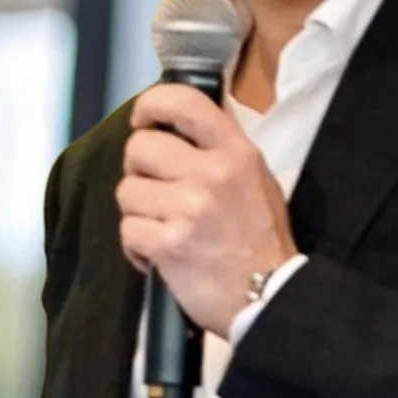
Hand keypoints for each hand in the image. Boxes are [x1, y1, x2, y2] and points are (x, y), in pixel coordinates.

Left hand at [119, 83, 297, 336]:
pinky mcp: (169, 244)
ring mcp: (189, 209)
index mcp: (236, 152)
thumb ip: (218, 149)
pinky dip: (137, 246)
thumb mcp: (255, 178)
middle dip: (138, 169)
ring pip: (127, 191)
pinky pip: (128, 230)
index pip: (183, 101)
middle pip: (140, 147)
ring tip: (162, 226)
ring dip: (138, 212)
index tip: (143, 120)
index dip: (150, 104)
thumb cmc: (260, 238)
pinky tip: (158, 253)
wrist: (270, 296)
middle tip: (155, 188)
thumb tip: (173, 127)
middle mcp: (212, 173)